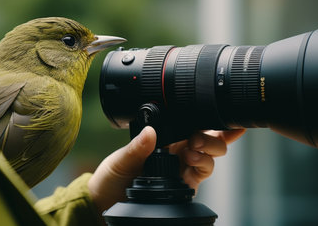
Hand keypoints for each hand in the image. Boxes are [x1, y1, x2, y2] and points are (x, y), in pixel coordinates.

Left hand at [87, 127, 244, 213]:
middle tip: (196, 139)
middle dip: (210, 135)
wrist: (107, 203)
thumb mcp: (121, 160)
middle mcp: (176, 151)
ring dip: (209, 148)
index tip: (207, 114)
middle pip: (206, 138)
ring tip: (193, 150)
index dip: (202, 118)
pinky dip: (205, 164)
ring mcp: (183, 167)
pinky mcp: (186, 185)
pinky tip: (193, 161)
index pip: (187, 125)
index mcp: (162, 139)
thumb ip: (136, 148)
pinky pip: (204, 172)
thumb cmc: (111, 178)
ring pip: (209, 154)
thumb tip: (149, 132)